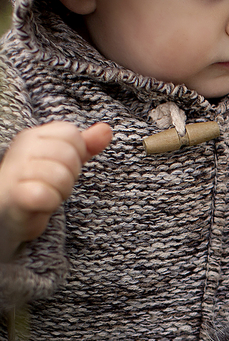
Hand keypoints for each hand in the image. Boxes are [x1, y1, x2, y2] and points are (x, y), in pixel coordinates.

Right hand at [0, 121, 112, 262]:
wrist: (8, 210)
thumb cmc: (37, 182)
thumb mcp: (62, 160)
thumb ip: (85, 145)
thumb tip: (107, 129)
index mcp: (33, 136)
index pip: (71, 133)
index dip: (76, 153)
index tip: (60, 165)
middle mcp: (22, 149)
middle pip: (70, 155)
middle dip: (70, 175)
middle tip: (54, 183)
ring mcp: (16, 172)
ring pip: (61, 176)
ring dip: (61, 191)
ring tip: (47, 192)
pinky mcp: (16, 196)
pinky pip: (46, 195)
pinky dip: (51, 202)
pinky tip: (41, 202)